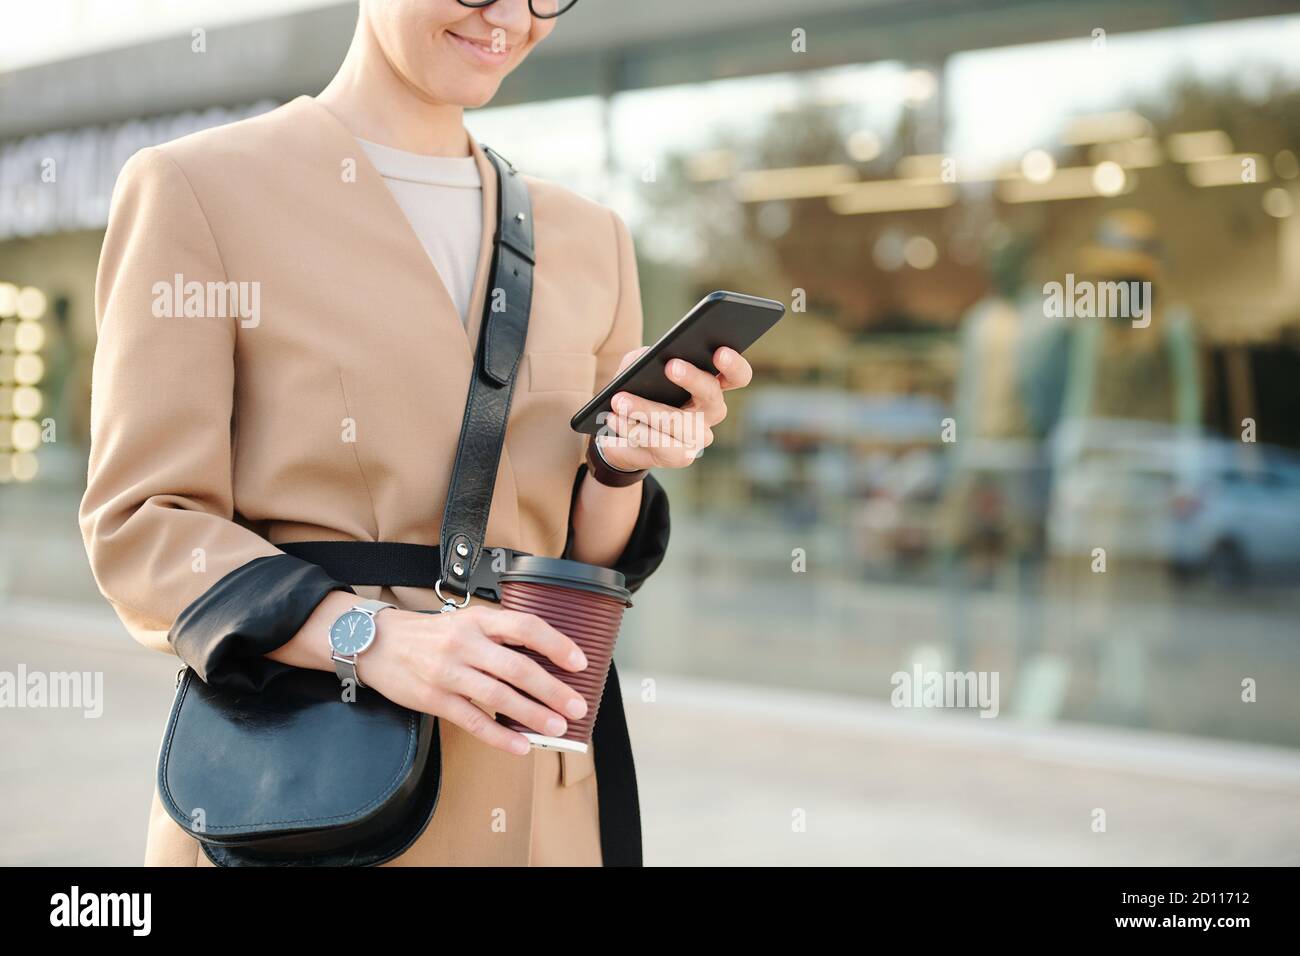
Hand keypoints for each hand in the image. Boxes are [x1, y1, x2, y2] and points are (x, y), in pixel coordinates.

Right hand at [360, 605, 589, 755]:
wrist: (377, 643)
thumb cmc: (430, 635)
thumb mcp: (466, 622)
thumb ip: (499, 636)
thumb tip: (544, 660)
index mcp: (478, 620)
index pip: (525, 627)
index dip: (556, 644)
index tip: (580, 662)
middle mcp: (465, 644)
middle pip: (517, 667)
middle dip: (552, 690)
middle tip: (578, 706)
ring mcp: (448, 673)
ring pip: (498, 696)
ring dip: (532, 715)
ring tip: (557, 728)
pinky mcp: (434, 699)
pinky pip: (473, 721)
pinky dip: (499, 736)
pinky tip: (520, 746)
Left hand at [597, 345, 752, 470]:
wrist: (619, 432)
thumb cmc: (637, 391)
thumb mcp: (636, 368)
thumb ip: (643, 358)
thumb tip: (648, 356)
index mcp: (711, 385)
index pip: (736, 376)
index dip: (733, 365)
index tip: (719, 352)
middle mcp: (711, 412)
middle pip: (712, 396)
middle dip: (693, 379)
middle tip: (671, 366)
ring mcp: (697, 438)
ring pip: (679, 423)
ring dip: (647, 410)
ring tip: (620, 400)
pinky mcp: (679, 457)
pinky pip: (660, 445)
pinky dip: (633, 430)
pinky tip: (614, 418)